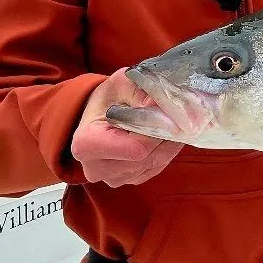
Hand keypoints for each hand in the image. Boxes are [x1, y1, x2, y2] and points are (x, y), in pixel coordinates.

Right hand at [70, 68, 183, 186]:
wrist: (100, 111)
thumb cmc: (108, 97)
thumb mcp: (122, 83)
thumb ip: (142, 92)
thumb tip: (165, 107)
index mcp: (87, 144)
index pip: (135, 148)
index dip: (158, 131)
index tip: (171, 114)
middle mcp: (95, 167)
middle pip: (145, 158)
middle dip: (164, 135)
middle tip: (175, 115)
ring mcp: (112, 177)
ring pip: (154, 163)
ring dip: (168, 143)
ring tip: (170, 122)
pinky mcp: (127, 179)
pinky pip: (156, 168)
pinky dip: (166, 151)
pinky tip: (165, 134)